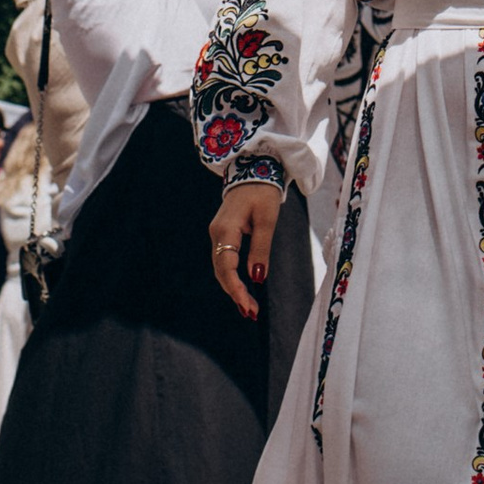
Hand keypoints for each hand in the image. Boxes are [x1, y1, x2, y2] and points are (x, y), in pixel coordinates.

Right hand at [209, 181, 282, 321]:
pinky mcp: (223, 234)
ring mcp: (218, 234)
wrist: (253, 170)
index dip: (236, 288)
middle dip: (235, 293)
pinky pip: (224, 260)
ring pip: (221, 267)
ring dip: (233, 288)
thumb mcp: (267, 219)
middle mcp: (217, 233)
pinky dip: (232, 277)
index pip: (226, 266)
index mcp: (225, 229)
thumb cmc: (262, 192)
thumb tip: (256, 277)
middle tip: (252, 313)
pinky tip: (242, 290)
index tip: (248, 306)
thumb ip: (261, 248)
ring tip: (249, 308)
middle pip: (221, 270)